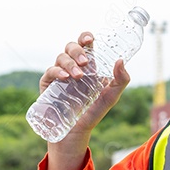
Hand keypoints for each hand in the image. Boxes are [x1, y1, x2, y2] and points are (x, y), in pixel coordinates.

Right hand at [40, 32, 130, 169]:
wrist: (75, 133)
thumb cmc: (93, 113)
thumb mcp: (111, 97)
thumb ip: (121, 81)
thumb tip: (121, 60)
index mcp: (87, 66)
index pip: (84, 45)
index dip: (85, 37)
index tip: (90, 39)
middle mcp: (72, 67)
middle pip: (71, 47)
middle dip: (77, 50)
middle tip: (85, 62)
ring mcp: (59, 74)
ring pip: (61, 57)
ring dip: (69, 63)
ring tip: (78, 76)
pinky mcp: (48, 84)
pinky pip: (50, 71)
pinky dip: (57, 71)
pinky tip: (65, 78)